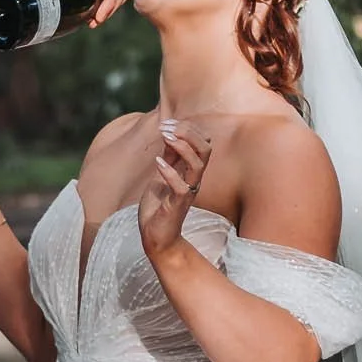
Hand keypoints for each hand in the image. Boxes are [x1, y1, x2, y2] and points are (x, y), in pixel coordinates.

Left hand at [138, 118, 212, 263]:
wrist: (156, 238)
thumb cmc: (159, 208)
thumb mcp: (162, 175)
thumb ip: (169, 158)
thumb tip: (169, 133)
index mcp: (191, 171)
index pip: (202, 142)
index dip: (188, 128)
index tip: (167, 123)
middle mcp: (194, 180)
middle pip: (205, 149)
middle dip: (188, 133)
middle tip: (166, 127)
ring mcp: (188, 192)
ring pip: (198, 165)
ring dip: (182, 147)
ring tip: (164, 137)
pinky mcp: (178, 206)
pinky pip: (181, 187)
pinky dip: (169, 172)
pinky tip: (157, 163)